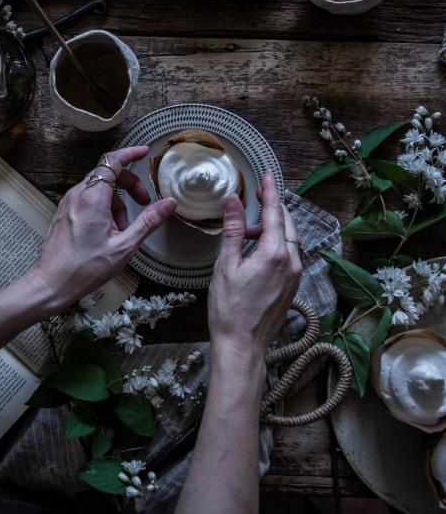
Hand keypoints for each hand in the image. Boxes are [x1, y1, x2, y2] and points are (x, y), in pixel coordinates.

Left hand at [27, 146, 175, 312]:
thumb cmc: (84, 268)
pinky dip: (103, 208)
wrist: (52, 284)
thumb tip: (168, 204)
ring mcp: (69, 202)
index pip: (113, 161)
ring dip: (116, 202)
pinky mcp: (65, 212)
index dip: (130, 154)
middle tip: (144, 202)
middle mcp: (78, 195)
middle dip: (129, 185)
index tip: (143, 152)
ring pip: (99, 189)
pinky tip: (107, 232)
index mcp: (93, 198)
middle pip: (108, 174)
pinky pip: (88, 200)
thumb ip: (149, 221)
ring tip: (121, 229)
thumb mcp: (125, 246)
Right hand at [208, 170, 301, 358]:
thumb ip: (233, 231)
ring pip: (288, 239)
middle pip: (286, 223)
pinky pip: (289, 255)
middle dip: (272, 207)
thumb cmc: (230, 310)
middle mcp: (291, 263)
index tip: (267, 175)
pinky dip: (275, 245)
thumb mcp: (226, 266)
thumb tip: (234, 203)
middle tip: (258, 196)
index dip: (270, 191)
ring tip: (246, 234)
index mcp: (275, 254)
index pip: (274, 212)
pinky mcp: (293, 286)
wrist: (242, 346)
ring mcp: (295, 276)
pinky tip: (256, 252)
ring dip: (271, 228)